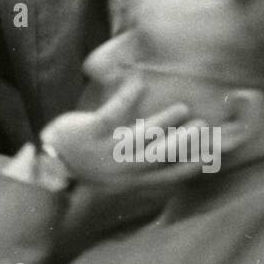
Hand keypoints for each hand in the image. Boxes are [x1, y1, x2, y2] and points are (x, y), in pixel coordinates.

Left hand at [41, 75, 209, 188]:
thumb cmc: (89, 161)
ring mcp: (107, 151)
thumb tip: (168, 147)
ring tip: (182, 108)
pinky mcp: (91, 132)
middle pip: (160, 157)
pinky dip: (127, 98)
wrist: (50, 162)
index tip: (213, 153)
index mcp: (134, 180)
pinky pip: (112, 114)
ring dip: (163, 122)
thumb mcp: (119, 170)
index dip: (192, 165)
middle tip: (204, 127)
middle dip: (184, 143)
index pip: (169, 175)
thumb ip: (143, 161)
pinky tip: (139, 82)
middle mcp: (123, 169)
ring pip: (141, 138)